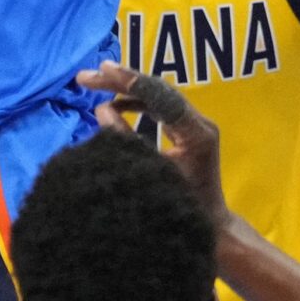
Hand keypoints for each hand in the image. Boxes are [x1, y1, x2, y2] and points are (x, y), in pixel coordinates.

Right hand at [78, 62, 225, 223]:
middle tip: (88, 74)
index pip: (161, 97)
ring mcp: (194, 127)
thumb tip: (103, 110)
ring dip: (127, 89)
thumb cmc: (184, 209)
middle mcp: (198, 123)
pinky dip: (137, 104)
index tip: (103, 72)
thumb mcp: (153, 175)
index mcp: (196, 133)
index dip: (131, 82)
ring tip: (96, 81)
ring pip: (159, 97)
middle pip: (159, 91)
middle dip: (122, 80)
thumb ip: (129, 143)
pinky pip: (160, 109)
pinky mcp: (187, 133)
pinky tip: (114, 105)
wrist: (211, 229)